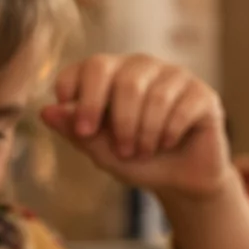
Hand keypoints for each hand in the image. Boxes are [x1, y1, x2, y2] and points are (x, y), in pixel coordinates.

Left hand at [41, 54, 230, 201]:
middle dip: (119, 120)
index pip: (89, 67)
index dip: (82, 94)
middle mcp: (141, 67)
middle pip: (124, 78)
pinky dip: (170, 132)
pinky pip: (182, 106)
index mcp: (110, 75)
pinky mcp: (201, 92)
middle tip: (121, 149)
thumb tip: (46, 111)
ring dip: (146, 133)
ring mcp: (174, 76)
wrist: (179, 181)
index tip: (82, 129)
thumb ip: (76, 131)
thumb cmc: (136, 160)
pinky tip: (167, 144)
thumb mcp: (101, 151)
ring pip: (155, 95)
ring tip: (144, 152)